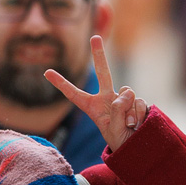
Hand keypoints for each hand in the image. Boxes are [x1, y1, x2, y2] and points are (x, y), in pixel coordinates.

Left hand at [44, 35, 148, 151]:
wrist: (139, 148)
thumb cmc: (121, 143)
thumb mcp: (113, 130)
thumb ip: (117, 109)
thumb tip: (126, 92)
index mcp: (93, 108)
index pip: (74, 94)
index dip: (61, 83)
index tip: (46, 72)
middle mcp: (107, 99)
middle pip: (103, 72)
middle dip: (99, 54)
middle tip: (94, 36)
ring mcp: (124, 99)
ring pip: (127, 93)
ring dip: (128, 111)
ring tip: (128, 126)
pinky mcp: (138, 101)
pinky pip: (139, 101)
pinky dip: (138, 114)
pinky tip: (137, 124)